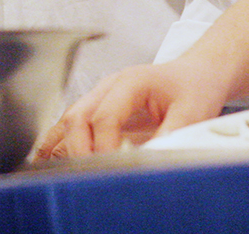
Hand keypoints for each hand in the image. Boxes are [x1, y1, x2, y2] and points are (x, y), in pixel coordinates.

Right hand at [34, 58, 226, 159]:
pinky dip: (61, 143)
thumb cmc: (194, 88)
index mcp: (130, 82)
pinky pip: (72, 125)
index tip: (110, 167)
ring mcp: (100, 96)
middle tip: (87, 175)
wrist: (196, 73)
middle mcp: (108, 87)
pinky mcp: (98, 109)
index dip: (103, 146)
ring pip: (68, 121)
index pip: (104, 117)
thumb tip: (151, 156)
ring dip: (63, 147)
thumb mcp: (193, 110)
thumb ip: (172, 133)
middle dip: (77, 150)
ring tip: (60, 173)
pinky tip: (53, 161)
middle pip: (77, 117)